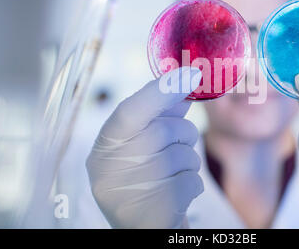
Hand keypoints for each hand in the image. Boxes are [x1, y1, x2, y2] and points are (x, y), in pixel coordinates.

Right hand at [86, 67, 203, 227]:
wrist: (141, 224)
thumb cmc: (143, 176)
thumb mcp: (140, 144)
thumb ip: (157, 114)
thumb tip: (183, 81)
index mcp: (104, 146)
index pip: (130, 111)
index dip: (162, 91)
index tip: (191, 74)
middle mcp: (111, 169)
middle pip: (165, 131)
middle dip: (183, 133)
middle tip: (178, 144)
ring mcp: (132, 191)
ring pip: (184, 155)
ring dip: (189, 161)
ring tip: (172, 174)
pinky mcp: (156, 211)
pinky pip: (193, 181)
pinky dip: (192, 184)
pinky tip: (176, 193)